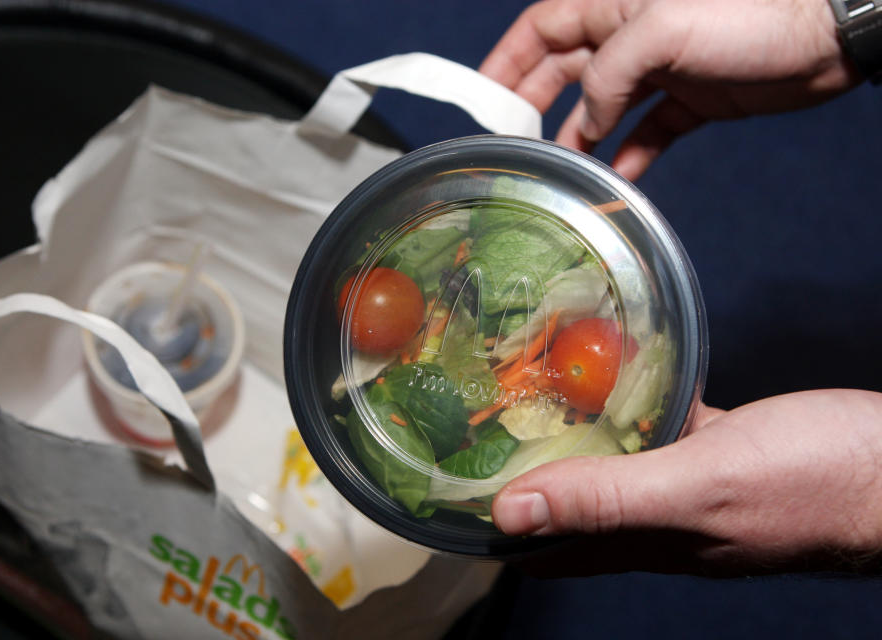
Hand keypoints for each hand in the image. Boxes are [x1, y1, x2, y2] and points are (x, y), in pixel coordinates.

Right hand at [480, 0, 860, 179]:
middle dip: (534, 104)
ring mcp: (660, 70)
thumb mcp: (662, 30)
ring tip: (559, 171)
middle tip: (512, 143)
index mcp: (614, 5)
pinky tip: (615, 180)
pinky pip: (647, 133)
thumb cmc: (749, 13)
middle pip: (564, 70)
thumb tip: (588, 122)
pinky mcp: (691, 101)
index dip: (507, 60)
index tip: (481, 96)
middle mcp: (630, 36)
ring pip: (602, 108)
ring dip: (579, 139)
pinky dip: (629, 157)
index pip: (543, 29)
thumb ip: (609, 75)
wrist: (825, 37)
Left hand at [493, 389, 881, 575]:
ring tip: (533, 387)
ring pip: (613, 460)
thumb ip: (608, 500)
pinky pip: (660, 426)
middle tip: (481, 422)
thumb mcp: (700, 486)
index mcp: (646, 539)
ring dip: (574, 432)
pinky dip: (634, 401)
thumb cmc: (816, 483)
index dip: (495, 526)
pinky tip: (621, 367)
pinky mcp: (721, 448)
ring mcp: (692, 482)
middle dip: (524, 471)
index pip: (544, 548)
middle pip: (571, 501)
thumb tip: (511, 516)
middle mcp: (661, 518)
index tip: (452, 486)